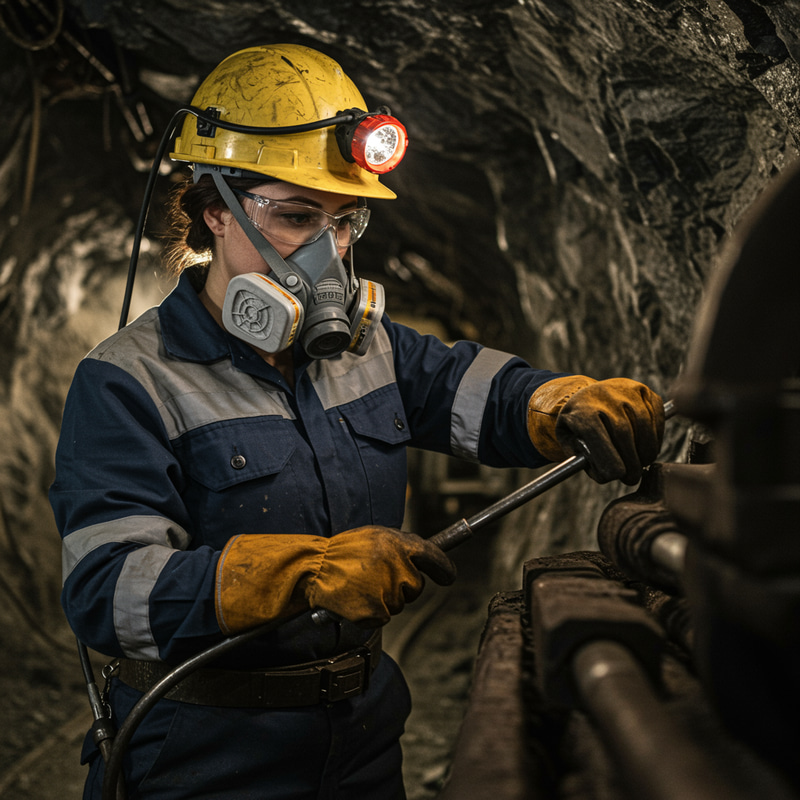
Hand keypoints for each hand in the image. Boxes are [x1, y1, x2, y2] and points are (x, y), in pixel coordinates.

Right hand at [215, 527, 455, 633]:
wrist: (313, 568)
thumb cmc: (343, 553)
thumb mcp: (374, 538)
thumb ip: (399, 548)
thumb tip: (422, 559)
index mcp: (398, 543)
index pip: (434, 557)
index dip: (444, 569)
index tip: (448, 576)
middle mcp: (397, 566)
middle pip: (416, 587)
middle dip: (402, 586)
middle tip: (377, 578)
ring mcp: (387, 591)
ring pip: (399, 604)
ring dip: (384, 599)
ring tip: (360, 584)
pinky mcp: (375, 611)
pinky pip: (383, 617)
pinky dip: (371, 612)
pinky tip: (356, 599)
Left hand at [527, 375, 664, 483]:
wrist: (586, 395)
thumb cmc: (577, 425)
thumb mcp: (567, 439)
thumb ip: (580, 459)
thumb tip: (604, 474)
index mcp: (580, 410)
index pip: (595, 436)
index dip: (609, 460)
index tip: (618, 476)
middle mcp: (602, 396)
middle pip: (623, 433)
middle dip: (631, 461)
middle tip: (632, 477)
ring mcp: (624, 390)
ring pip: (643, 425)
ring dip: (647, 451)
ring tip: (642, 463)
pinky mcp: (642, 390)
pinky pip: (655, 416)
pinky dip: (656, 436)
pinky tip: (649, 447)